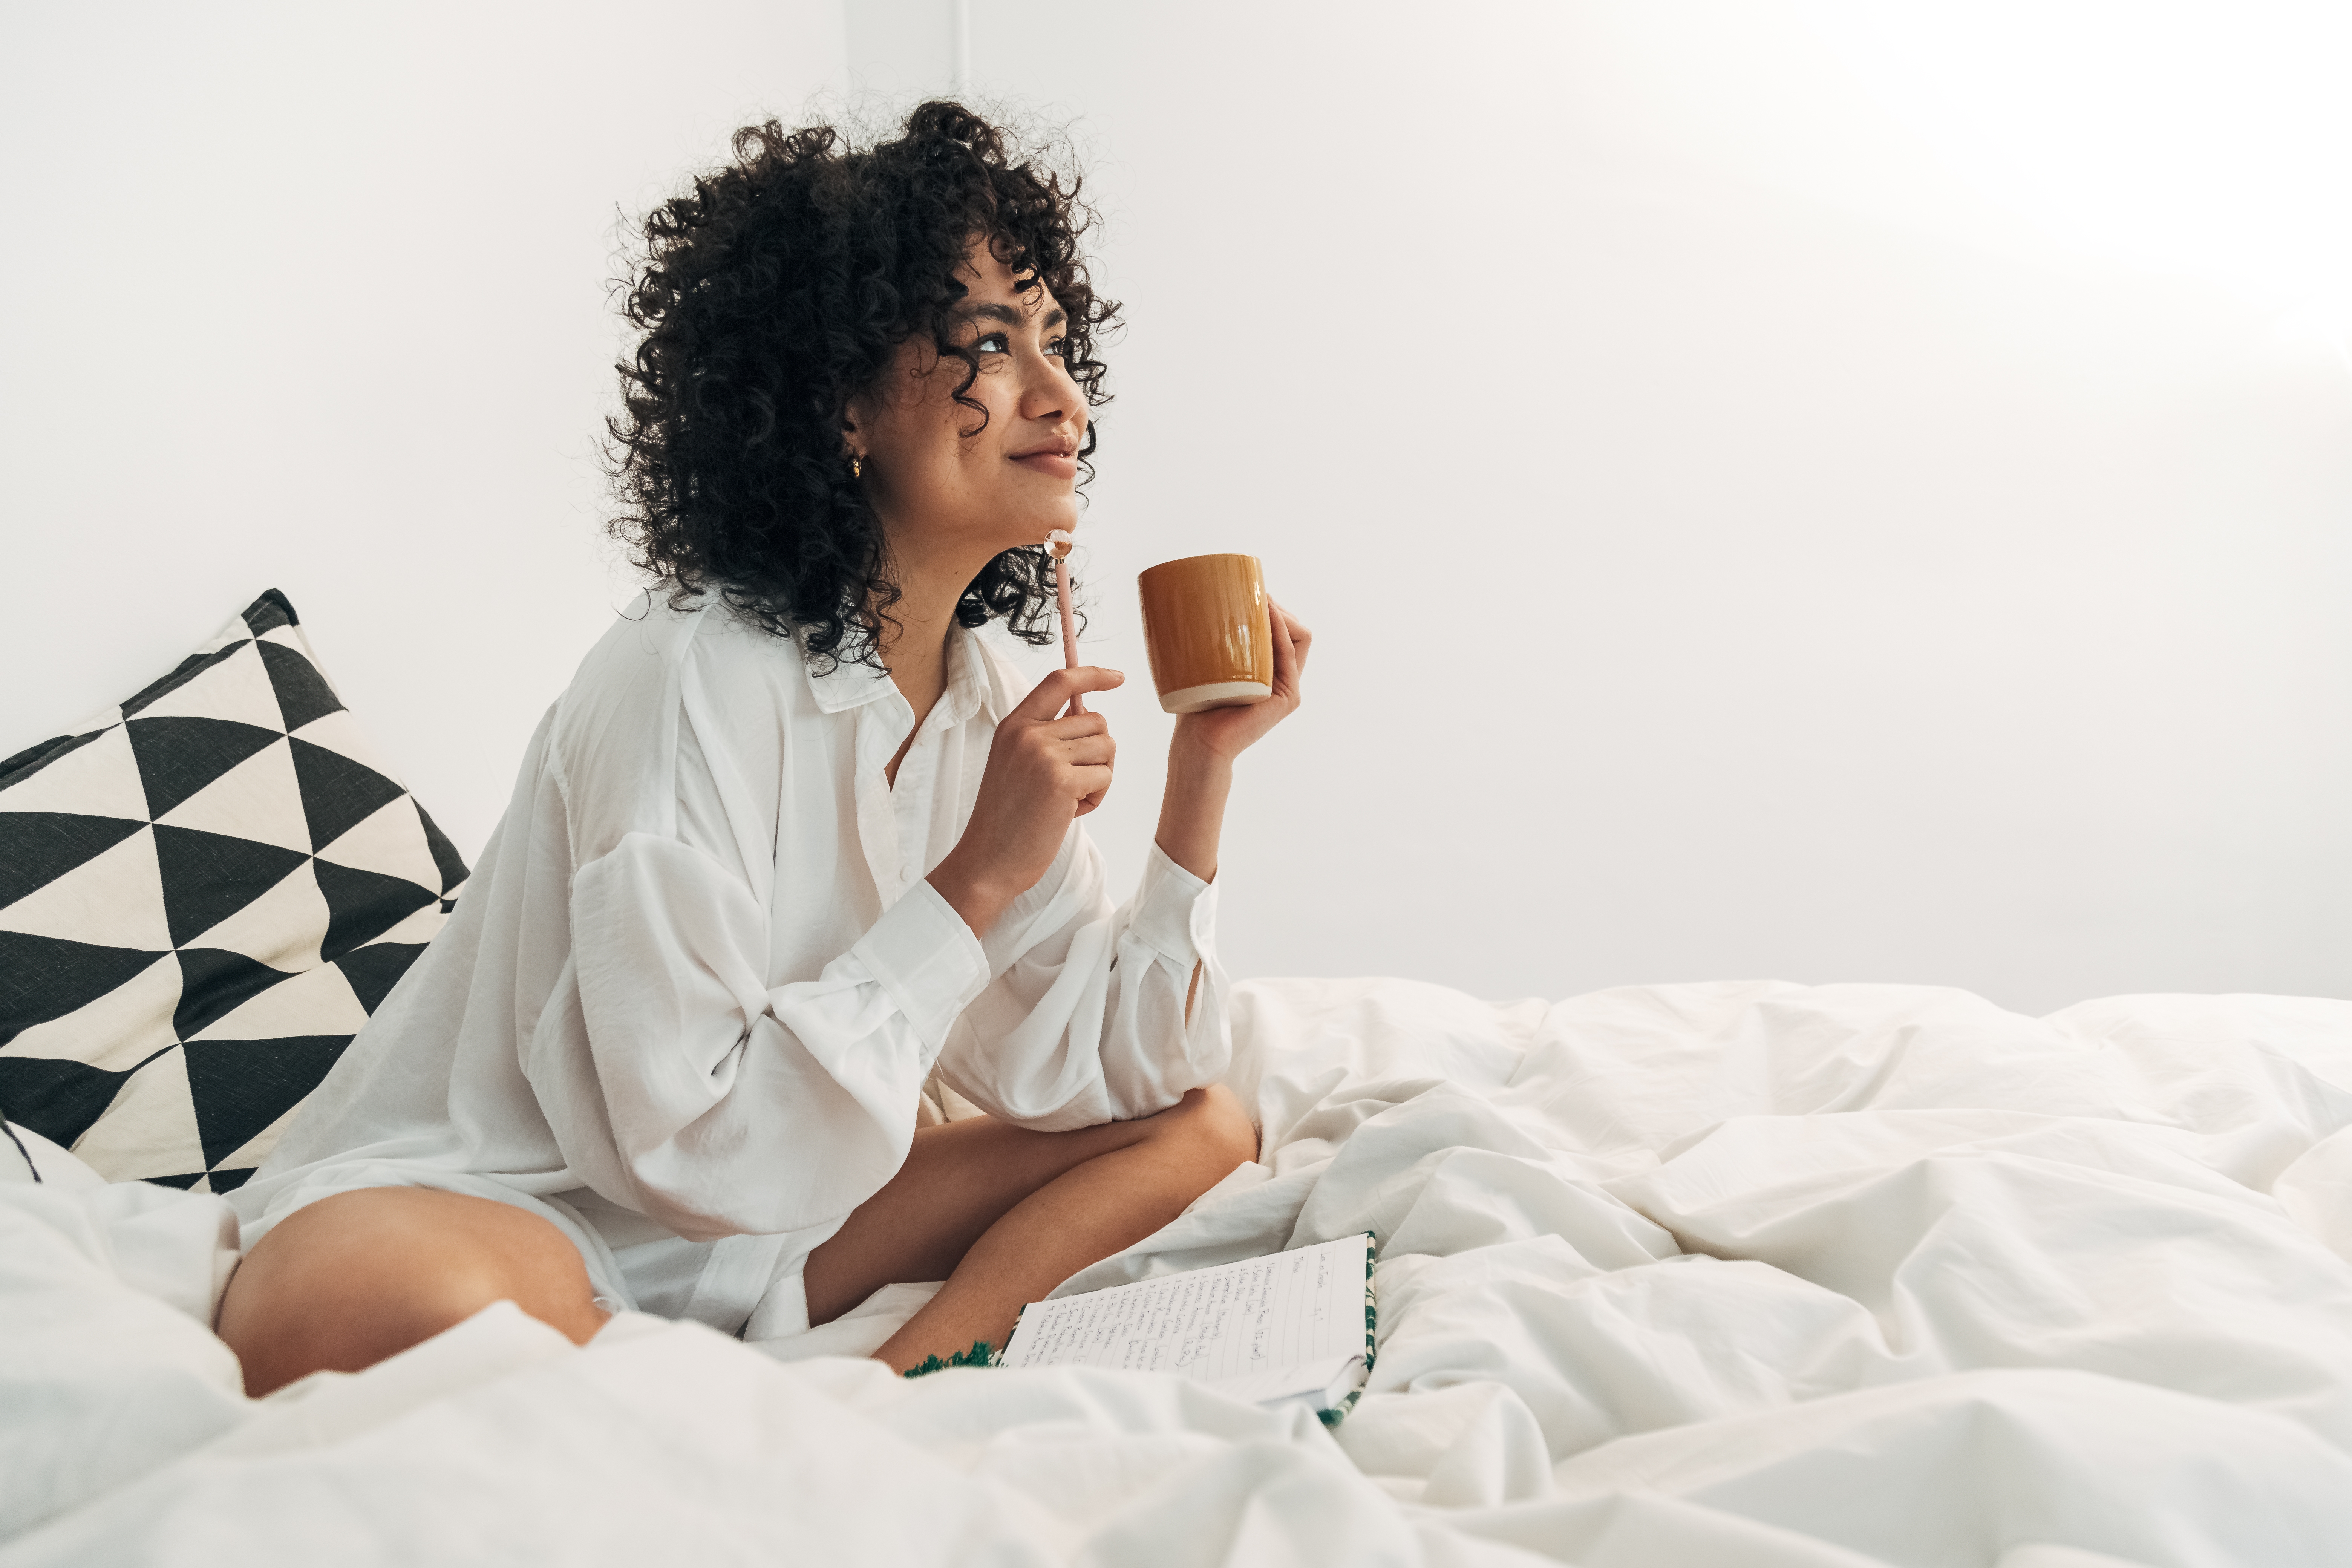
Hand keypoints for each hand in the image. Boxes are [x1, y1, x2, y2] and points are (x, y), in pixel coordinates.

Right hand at [927, 666, 1124, 934]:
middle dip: (1095, 754)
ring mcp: (1044, 755)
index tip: (1118, 677)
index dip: (1093, 674)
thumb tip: (1089, 713)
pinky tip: (1068, 813)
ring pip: (1106, 747)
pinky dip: (1096, 798)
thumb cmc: (1009, 817)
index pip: (1059, 681)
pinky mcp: (1062, 781)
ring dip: (1097, 777)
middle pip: (1096, 721)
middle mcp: (1028, 733)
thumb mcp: (1016, 763)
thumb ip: (1046, 735)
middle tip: (1068, 785)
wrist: (989, 860)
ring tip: (1065, 799)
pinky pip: (1106, 776)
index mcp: (1014, 725)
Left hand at [1153, 600, 1310, 884]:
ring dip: (1281, 611)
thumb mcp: (1204, 665)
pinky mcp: (1287, 697)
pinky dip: (1281, 630)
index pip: (1281, 629)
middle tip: (1251, 591)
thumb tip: (1181, 604)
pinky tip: (1267, 613)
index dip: (1271, 607)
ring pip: (1298, 636)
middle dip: (1276, 604)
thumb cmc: (1195, 707)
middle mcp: (1283, 678)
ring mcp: (1288, 688)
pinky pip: (1290, 654)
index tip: (1247, 591)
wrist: (1198, 744)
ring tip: (1259, 596)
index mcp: (1268, 670)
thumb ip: (1208, 642)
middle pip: (1293, 628)